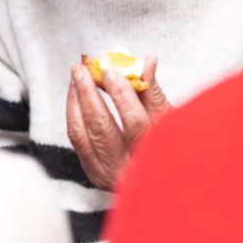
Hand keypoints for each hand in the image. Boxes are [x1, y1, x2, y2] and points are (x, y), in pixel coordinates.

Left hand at [66, 56, 171, 190]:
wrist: (159, 181)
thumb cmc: (167, 145)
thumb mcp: (168, 119)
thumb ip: (153, 91)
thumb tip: (147, 62)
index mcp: (152, 153)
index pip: (134, 122)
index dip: (121, 94)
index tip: (110, 71)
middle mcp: (129, 168)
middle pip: (102, 128)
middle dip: (88, 93)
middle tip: (82, 69)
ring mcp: (108, 173)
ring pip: (83, 133)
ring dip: (76, 101)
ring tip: (77, 77)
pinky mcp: (94, 172)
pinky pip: (76, 140)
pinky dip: (73, 114)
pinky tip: (75, 95)